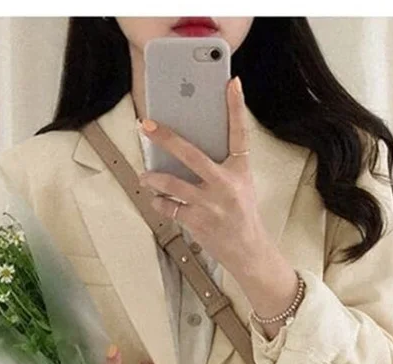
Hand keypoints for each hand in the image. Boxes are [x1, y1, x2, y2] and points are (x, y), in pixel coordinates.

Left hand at [136, 76, 272, 280]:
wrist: (248, 251)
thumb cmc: (241, 212)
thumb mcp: (241, 183)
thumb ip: (221, 164)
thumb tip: (187, 147)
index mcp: (239, 170)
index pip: (239, 133)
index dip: (236, 107)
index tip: (230, 82)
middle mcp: (225, 184)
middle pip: (191, 154)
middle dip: (166, 138)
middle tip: (146, 125)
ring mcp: (210, 204)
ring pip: (172, 184)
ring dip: (153, 178)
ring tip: (144, 176)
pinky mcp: (197, 222)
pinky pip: (169, 207)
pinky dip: (159, 203)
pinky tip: (156, 199)